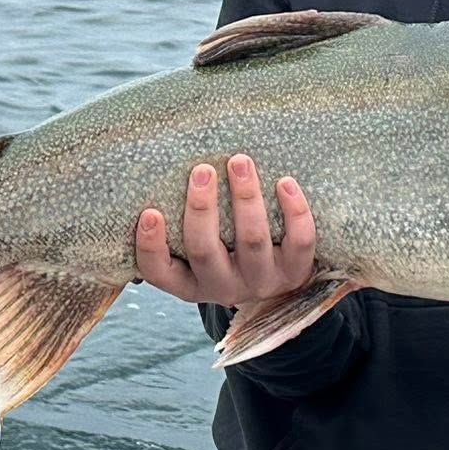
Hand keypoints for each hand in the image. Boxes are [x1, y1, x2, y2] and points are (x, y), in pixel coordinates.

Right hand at [135, 154, 315, 308]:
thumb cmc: (227, 252)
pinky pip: (299, 242)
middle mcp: (223, 287)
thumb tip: (161, 169)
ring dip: (245, 198)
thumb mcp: (198, 251)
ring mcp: (260, 281)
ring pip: (252, 241)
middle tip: (202, 169)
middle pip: (205, 251)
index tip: (149, 212)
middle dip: (202, 208)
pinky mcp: (294, 272)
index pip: (160, 273)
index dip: (151, 246)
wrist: (279, 282)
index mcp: (190, 283)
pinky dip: (294, 211)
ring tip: (240, 162)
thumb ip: (181, 224)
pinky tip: (285, 182)